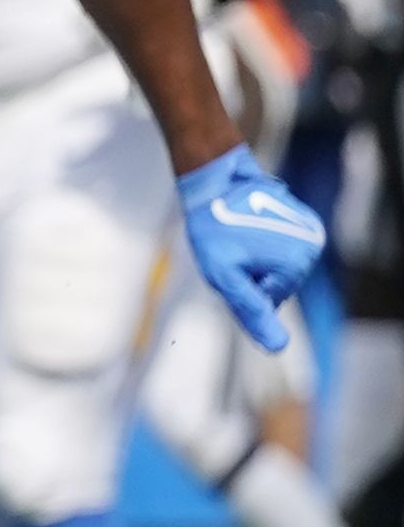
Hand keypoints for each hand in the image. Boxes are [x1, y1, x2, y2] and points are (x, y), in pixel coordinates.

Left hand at [177, 145, 323, 351]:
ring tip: (238, 235)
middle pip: (278, 283)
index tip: (229, 261)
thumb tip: (279, 347)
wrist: (215, 179)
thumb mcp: (224, 276)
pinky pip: (283, 247)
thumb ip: (252, 311)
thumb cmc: (213, 227)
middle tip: (231, 248)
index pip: (269, 299)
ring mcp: (310, 231)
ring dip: (257, 259)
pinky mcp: (303, 219)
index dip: (242, 285)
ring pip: (280, 266)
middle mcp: (312, 247)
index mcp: (297, 264)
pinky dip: (264, 244)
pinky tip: (248, 227)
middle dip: (252, 273)